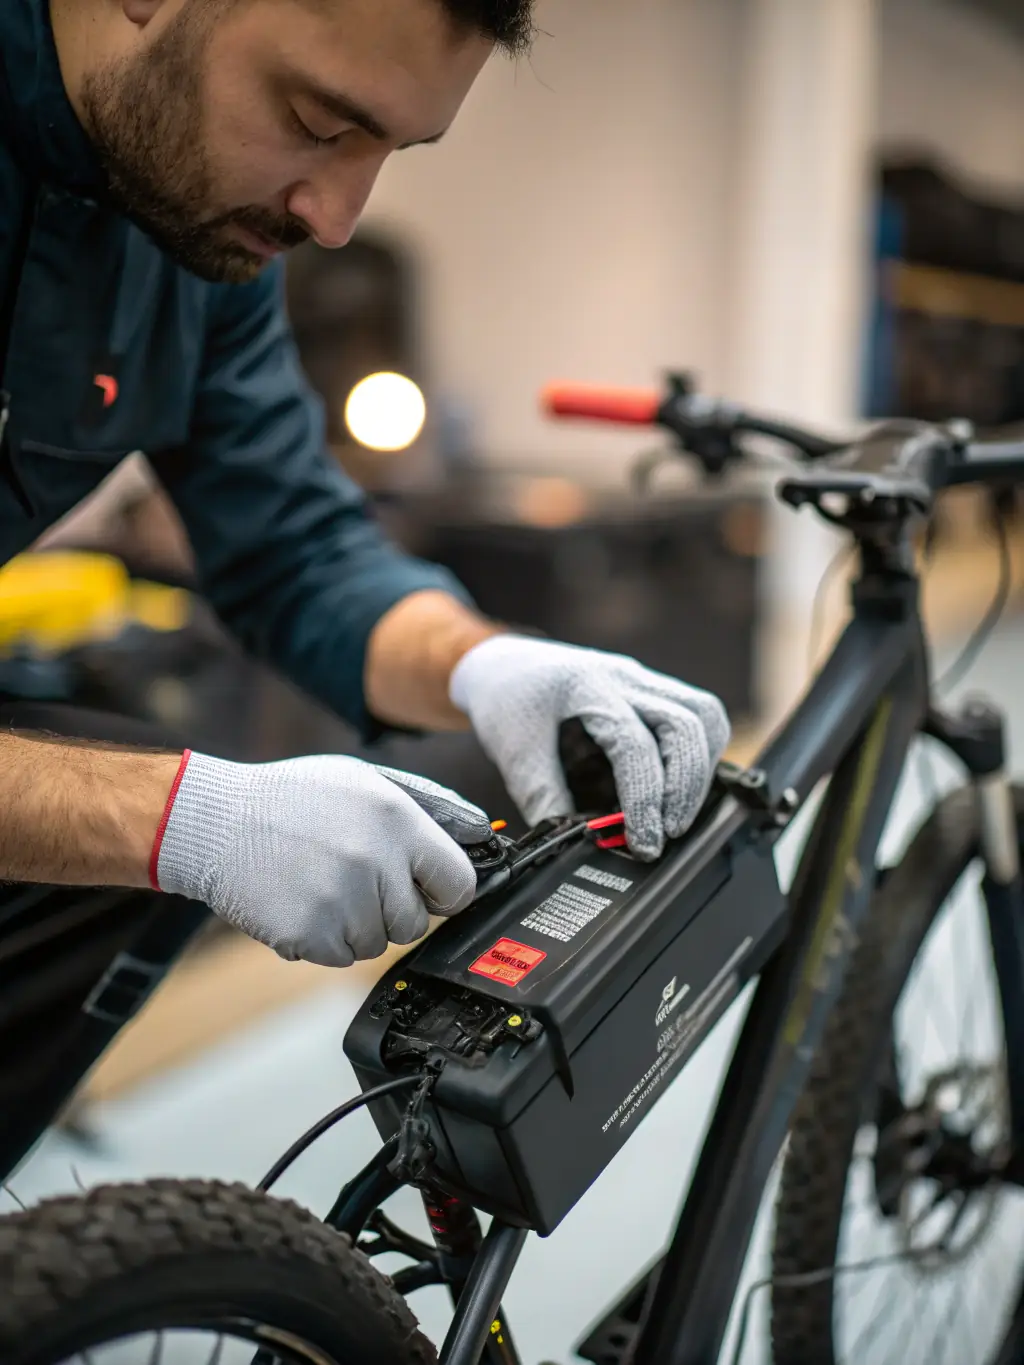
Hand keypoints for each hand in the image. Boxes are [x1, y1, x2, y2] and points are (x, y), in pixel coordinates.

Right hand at [151, 751, 492, 966]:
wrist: (215, 823)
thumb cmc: (294, 798)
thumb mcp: (367, 779)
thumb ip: (432, 805)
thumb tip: (485, 832)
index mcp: (398, 819)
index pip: (458, 882)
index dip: (441, 889)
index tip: (424, 886)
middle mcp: (376, 861)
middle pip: (416, 922)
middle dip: (392, 908)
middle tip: (352, 877)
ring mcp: (343, 901)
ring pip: (377, 943)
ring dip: (355, 925)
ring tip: (319, 883)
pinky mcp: (311, 934)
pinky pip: (340, 956)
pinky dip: (323, 939)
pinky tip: (300, 901)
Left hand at [450, 636, 729, 859]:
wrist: (504, 663)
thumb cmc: (507, 700)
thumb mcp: (513, 753)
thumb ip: (544, 799)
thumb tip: (574, 843)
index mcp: (585, 685)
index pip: (633, 744)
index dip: (644, 799)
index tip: (643, 843)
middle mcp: (624, 676)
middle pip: (686, 723)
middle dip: (685, 787)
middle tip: (668, 831)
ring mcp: (643, 680)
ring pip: (703, 714)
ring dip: (700, 769)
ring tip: (678, 813)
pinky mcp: (652, 691)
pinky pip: (696, 715)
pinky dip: (697, 755)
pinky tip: (676, 787)